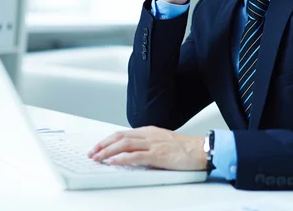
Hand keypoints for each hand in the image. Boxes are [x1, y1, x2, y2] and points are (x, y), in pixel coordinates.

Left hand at [87, 126, 205, 170]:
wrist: (201, 150)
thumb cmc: (185, 148)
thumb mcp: (163, 142)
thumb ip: (148, 145)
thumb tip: (133, 154)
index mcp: (149, 131)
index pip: (122, 133)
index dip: (107, 140)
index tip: (98, 147)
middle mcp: (149, 135)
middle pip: (119, 136)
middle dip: (102, 145)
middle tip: (91, 153)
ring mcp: (153, 144)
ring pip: (124, 144)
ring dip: (107, 151)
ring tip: (97, 158)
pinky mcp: (158, 155)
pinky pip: (135, 156)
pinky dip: (121, 159)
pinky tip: (113, 162)